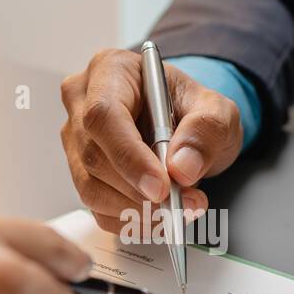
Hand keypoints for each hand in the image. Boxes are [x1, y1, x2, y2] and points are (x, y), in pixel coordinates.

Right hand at [60, 48, 242, 232]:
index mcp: (110, 71)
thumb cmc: (192, 108)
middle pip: (94, 157)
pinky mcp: (82, 174)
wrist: (186, 126)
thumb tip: (182, 167)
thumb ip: (207, 130)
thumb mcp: (217, 110)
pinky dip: (131, 221)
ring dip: (138, 210)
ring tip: (179, 210)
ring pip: (92, 189)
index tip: (162, 187)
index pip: (103, 115)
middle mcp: (82, 103)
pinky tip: (160, 216)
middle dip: (140, 191)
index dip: (129, 156)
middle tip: (185, 203)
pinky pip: (98, 209)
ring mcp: (76, 141)